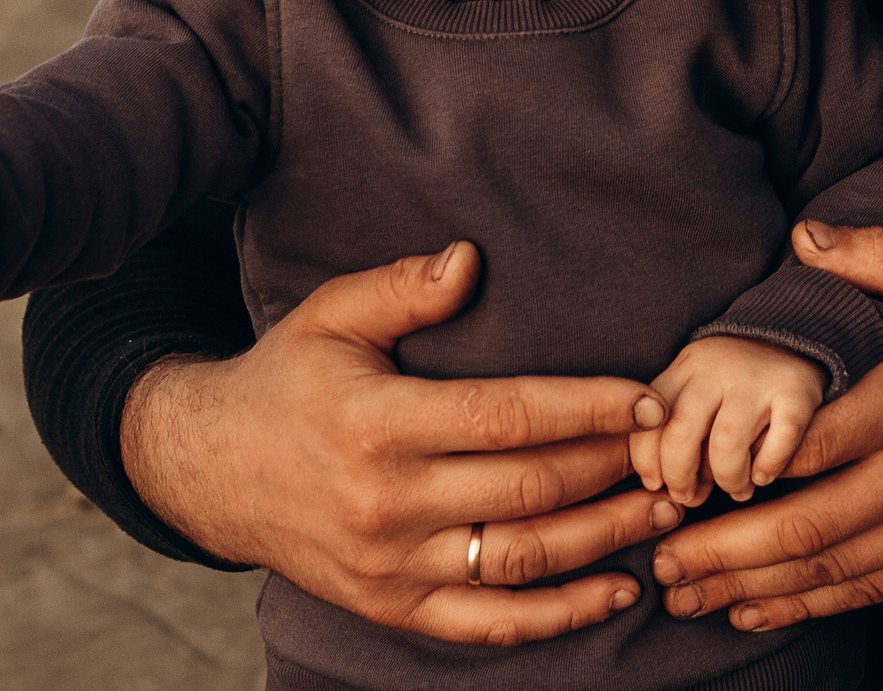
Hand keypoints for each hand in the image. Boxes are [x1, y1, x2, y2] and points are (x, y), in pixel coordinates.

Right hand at [123, 240, 687, 646]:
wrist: (209, 471)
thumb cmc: (286, 380)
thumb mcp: (329, 316)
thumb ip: (400, 289)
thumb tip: (469, 260)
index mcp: (378, 424)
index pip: (506, 417)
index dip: (585, 408)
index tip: (645, 397)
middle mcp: (386, 502)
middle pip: (528, 488)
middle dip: (612, 468)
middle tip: (672, 448)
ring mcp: (390, 565)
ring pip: (521, 558)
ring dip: (603, 537)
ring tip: (662, 508)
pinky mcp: (392, 605)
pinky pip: (489, 621)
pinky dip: (560, 615)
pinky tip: (616, 590)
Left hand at [632, 336, 823, 505]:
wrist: (793, 337)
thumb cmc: (734, 383)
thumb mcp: (697, 388)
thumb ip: (679, 431)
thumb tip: (672, 493)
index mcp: (685, 368)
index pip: (649, 420)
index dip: (647, 461)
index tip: (657, 485)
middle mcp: (716, 369)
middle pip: (680, 431)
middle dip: (680, 476)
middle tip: (691, 497)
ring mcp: (757, 379)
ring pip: (726, 442)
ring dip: (727, 478)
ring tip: (736, 490)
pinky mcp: (797, 391)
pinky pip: (781, 438)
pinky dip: (769, 466)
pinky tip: (764, 476)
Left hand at [651, 221, 882, 631]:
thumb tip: (803, 235)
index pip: (814, 442)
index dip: (739, 464)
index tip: (677, 473)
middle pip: (805, 527)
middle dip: (721, 550)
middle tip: (651, 557)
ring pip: (832, 571)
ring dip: (751, 588)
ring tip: (681, 595)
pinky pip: (874, 590)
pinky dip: (811, 605)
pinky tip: (761, 610)